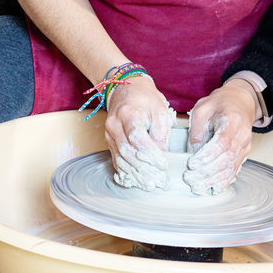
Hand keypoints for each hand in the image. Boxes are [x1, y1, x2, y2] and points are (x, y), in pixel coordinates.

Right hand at [103, 74, 174, 190]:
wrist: (125, 87)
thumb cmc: (145, 98)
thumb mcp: (159, 109)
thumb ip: (160, 132)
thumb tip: (161, 153)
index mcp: (128, 114)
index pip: (137, 139)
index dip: (151, 154)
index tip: (163, 165)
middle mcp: (114, 124)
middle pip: (127, 152)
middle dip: (143, 169)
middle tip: (158, 180)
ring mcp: (109, 133)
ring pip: (120, 158)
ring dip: (135, 174)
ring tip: (148, 184)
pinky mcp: (108, 140)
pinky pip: (115, 158)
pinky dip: (126, 171)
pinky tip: (135, 180)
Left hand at [184, 80, 257, 194]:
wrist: (240, 102)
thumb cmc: (220, 104)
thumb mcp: (203, 108)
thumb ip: (197, 128)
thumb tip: (193, 150)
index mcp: (233, 121)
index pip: (222, 143)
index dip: (207, 156)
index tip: (192, 164)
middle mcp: (242, 136)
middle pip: (226, 159)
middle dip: (207, 172)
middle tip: (190, 179)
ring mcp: (245, 146)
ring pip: (231, 168)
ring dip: (214, 180)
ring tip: (198, 187)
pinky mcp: (243, 154)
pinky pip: (235, 170)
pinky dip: (224, 181)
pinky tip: (213, 188)